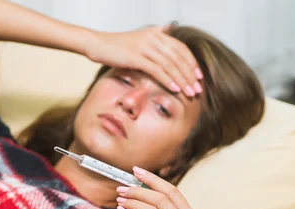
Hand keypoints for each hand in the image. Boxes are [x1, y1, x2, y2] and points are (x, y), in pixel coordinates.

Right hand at [83, 26, 203, 97]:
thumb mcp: (139, 37)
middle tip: (198, 89)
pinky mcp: (136, 57)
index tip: (199, 77)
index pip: (181, 49)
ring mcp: (144, 47)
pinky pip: (156, 70)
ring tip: (190, 93)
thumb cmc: (117, 45)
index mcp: (156, 34)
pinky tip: (175, 89)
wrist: (96, 44)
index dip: (191, 63)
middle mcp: (153, 38)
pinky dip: (167, 80)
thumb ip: (155, 35)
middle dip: (190, 75)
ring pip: (169, 65)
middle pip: (178, 58)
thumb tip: (169, 29)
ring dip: (182, 80)